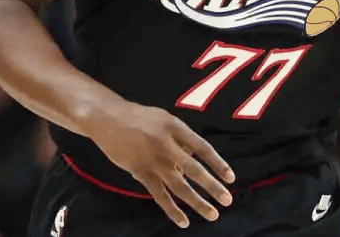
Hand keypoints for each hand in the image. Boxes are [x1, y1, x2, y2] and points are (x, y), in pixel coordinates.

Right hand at [87, 100, 234, 227]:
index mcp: (176, 128)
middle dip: (213, 187)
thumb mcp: (165, 119)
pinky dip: (172, 210)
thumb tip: (195, 160)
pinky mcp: (141, 173)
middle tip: (228, 200)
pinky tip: (184, 221)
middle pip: (194, 170)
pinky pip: (159, 195)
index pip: (203, 148)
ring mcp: (153, 162)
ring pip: (179, 187)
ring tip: (213, 215)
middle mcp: (167, 146)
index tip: (231, 178)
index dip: (218, 163)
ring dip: (198, 202)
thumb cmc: (140, 118)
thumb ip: (182, 138)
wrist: (108, 119)